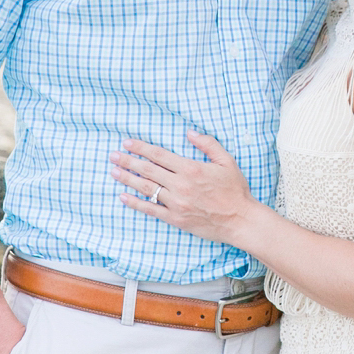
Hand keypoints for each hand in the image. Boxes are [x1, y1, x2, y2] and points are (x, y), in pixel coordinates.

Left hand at [110, 131, 258, 246]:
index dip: (142, 147)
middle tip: (113, 155)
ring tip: (114, 172)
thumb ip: (208, 144)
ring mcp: (177, 203)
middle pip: (148, 170)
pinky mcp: (176, 218)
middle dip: (129, 161)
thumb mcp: (226, 161)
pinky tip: (124, 197)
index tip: (127, 143)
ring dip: (128, 179)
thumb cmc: (235, 190)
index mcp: (191, 168)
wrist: (240, 220)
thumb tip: (189, 133)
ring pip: (147, 188)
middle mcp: (181, 185)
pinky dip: (136, 203)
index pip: (160, 155)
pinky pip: (151, 210)